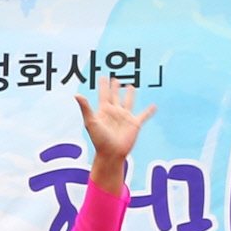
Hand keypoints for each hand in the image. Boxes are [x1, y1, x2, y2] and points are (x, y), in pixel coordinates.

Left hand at [76, 76, 154, 193]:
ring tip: (130, 86)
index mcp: (104, 111)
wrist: (111, 153)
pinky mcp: (134, 124)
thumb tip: (76, 94)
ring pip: (128, 102)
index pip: (104, 94)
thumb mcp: (91, 122)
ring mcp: (125, 118)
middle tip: (115, 79)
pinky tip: (154, 106)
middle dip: (115, 88)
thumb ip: (85, 108)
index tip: (103, 77)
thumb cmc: (99, 140)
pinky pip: (143, 115)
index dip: (103, 86)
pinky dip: (149, 111)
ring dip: (129, 94)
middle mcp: (114, 113)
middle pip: (115, 96)